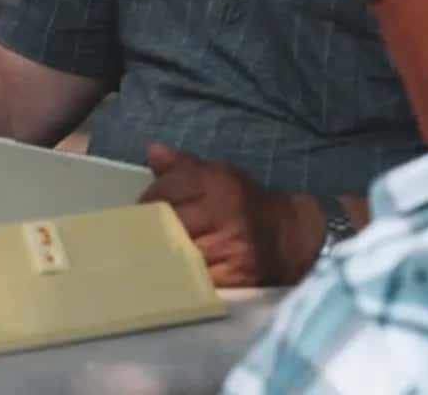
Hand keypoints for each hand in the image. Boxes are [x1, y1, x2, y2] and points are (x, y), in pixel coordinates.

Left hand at [140, 143, 316, 286]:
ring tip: (149, 256)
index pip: (165, 190)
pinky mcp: (234, 276)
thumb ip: (182, 166)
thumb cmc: (247, 204)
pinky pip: (193, 277)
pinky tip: (170, 274)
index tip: (141, 211)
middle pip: (168, 221)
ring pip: (177, 250)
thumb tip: (153, 150)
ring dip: (160, 255)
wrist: (290, 237)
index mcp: (217, 182)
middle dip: (148, 229)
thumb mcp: (219, 176)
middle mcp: (224, 211)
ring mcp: (230, 245)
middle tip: (138, 236)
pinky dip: (178, 277)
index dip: (147, 200)